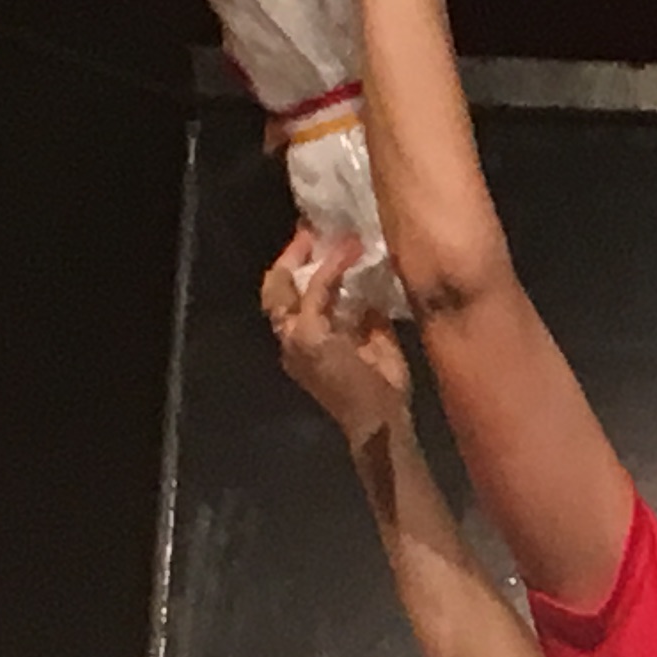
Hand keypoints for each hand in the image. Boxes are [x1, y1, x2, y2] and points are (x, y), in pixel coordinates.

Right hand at [265, 229, 411, 440]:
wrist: (381, 424)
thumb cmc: (382, 394)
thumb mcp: (374, 347)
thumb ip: (365, 319)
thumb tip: (368, 290)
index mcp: (303, 345)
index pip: (290, 301)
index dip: (299, 272)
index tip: (318, 247)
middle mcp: (290, 341)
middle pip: (275, 289)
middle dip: (290, 257)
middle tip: (312, 232)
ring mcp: (294, 339)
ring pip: (285, 286)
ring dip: (307, 256)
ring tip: (328, 234)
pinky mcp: (309, 337)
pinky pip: (317, 292)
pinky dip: (332, 269)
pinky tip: (349, 252)